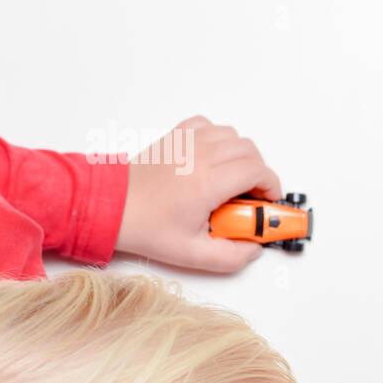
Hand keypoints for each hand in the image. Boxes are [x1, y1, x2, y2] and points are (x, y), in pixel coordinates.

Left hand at [115, 115, 281, 271]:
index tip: (268, 201)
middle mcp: (198, 157)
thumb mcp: (193, 254)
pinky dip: (219, 138)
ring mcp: (186, 143)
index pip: (256, 171)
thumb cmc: (146, 227)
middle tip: (252, 195)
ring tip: (234, 178)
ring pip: (233, 136)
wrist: (110, 206)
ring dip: (242, 156)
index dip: (272, 186)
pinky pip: (209, 126)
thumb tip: (254, 248)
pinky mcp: (175, 137)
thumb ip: (231, 256)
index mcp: (206, 184)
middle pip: (250, 151)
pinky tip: (214, 158)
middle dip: (260, 173)